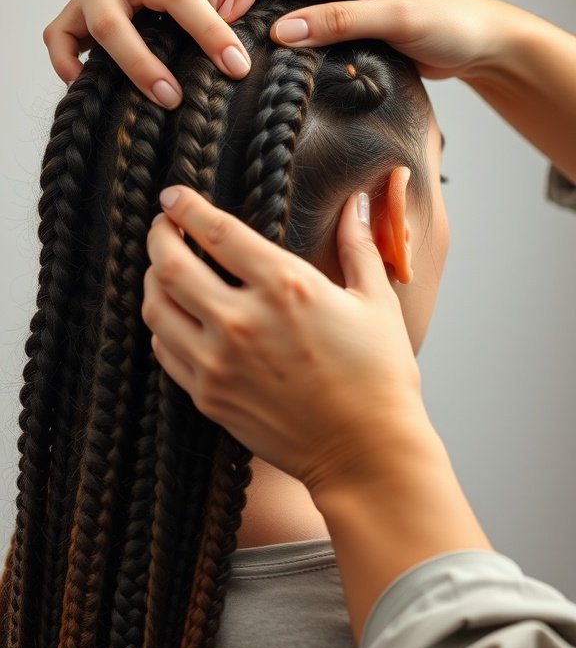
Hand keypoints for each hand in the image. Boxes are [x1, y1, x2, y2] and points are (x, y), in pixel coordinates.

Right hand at [42, 0, 251, 107]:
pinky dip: (67, 63)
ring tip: (169, 97)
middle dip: (201, 36)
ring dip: (140, 63)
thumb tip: (248, 42)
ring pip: (109, 24)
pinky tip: (87, 86)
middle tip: (227, 73)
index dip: (219, 24)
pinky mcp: (66, 15)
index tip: (240, 64)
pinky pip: (58, 37)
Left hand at [142, 186, 426, 497]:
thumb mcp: (376, 301)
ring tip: (163, 267)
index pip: (216, 232)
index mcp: (286, 288)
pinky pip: (165, 349)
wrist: (365, 452)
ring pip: (157, 307)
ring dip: (152, 279)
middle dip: (158, 235)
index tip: (174, 194)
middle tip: (162, 224)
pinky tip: (175, 315)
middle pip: (170, 265)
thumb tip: (355, 202)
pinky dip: (162, 324)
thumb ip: (357, 246)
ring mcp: (219, 363)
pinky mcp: (209, 396)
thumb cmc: (379, 377)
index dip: (187, 207)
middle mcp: (242, 321)